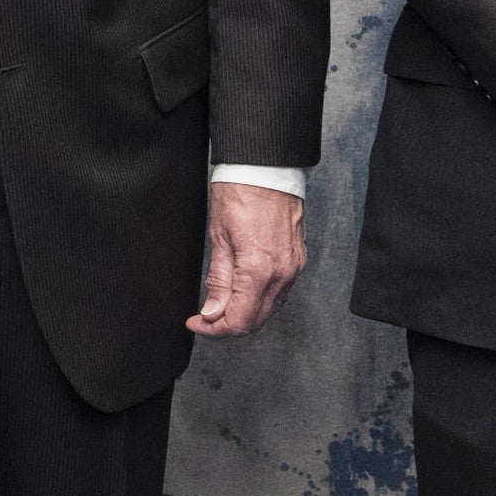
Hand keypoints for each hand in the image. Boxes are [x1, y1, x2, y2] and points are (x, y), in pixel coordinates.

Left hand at [189, 184, 306, 337]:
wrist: (266, 166)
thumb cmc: (240, 192)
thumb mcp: (219, 239)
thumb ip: (219, 281)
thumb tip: (213, 312)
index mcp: (259, 270)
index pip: (238, 321)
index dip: (214, 329)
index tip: (197, 323)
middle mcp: (282, 273)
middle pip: (256, 320)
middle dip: (228, 325)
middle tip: (205, 317)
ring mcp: (294, 266)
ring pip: (270, 308)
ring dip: (246, 313)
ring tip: (221, 305)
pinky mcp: (298, 258)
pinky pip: (281, 291)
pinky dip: (261, 299)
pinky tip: (244, 292)